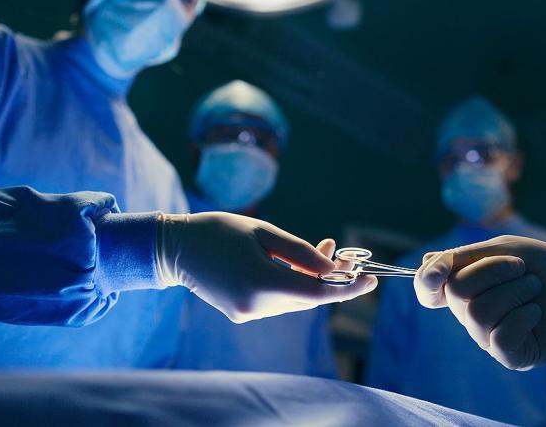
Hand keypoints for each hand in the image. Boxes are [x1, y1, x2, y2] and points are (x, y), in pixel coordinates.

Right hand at [156, 212, 376, 322]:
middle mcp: (257, 306)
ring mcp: (248, 313)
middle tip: (345, 253)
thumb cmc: (218, 231)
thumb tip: (333, 269)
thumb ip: (301, 252)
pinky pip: (278, 300)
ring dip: (311, 279)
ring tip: (322, 248)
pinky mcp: (242, 313)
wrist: (174, 249)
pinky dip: (292, 284)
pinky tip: (295, 264)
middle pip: (308, 298)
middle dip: (331, 278)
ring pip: (295, 300)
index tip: (371, 280)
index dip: (347, 288)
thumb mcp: (264, 232)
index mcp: (262, 283)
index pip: (317, 294)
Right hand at [414, 235, 545, 369]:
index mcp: (463, 285)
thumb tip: (426, 264)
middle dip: (493, 271)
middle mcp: (469, 312)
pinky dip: (523, 317)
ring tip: (534, 288)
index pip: (427, 288)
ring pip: (478, 313)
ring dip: (514, 292)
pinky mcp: (510, 355)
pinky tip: (536, 312)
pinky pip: (500, 338)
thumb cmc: (543, 267)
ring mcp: (487, 335)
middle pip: (456, 291)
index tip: (442, 271)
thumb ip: (463, 257)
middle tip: (521, 269)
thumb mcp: (503, 249)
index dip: (427, 280)